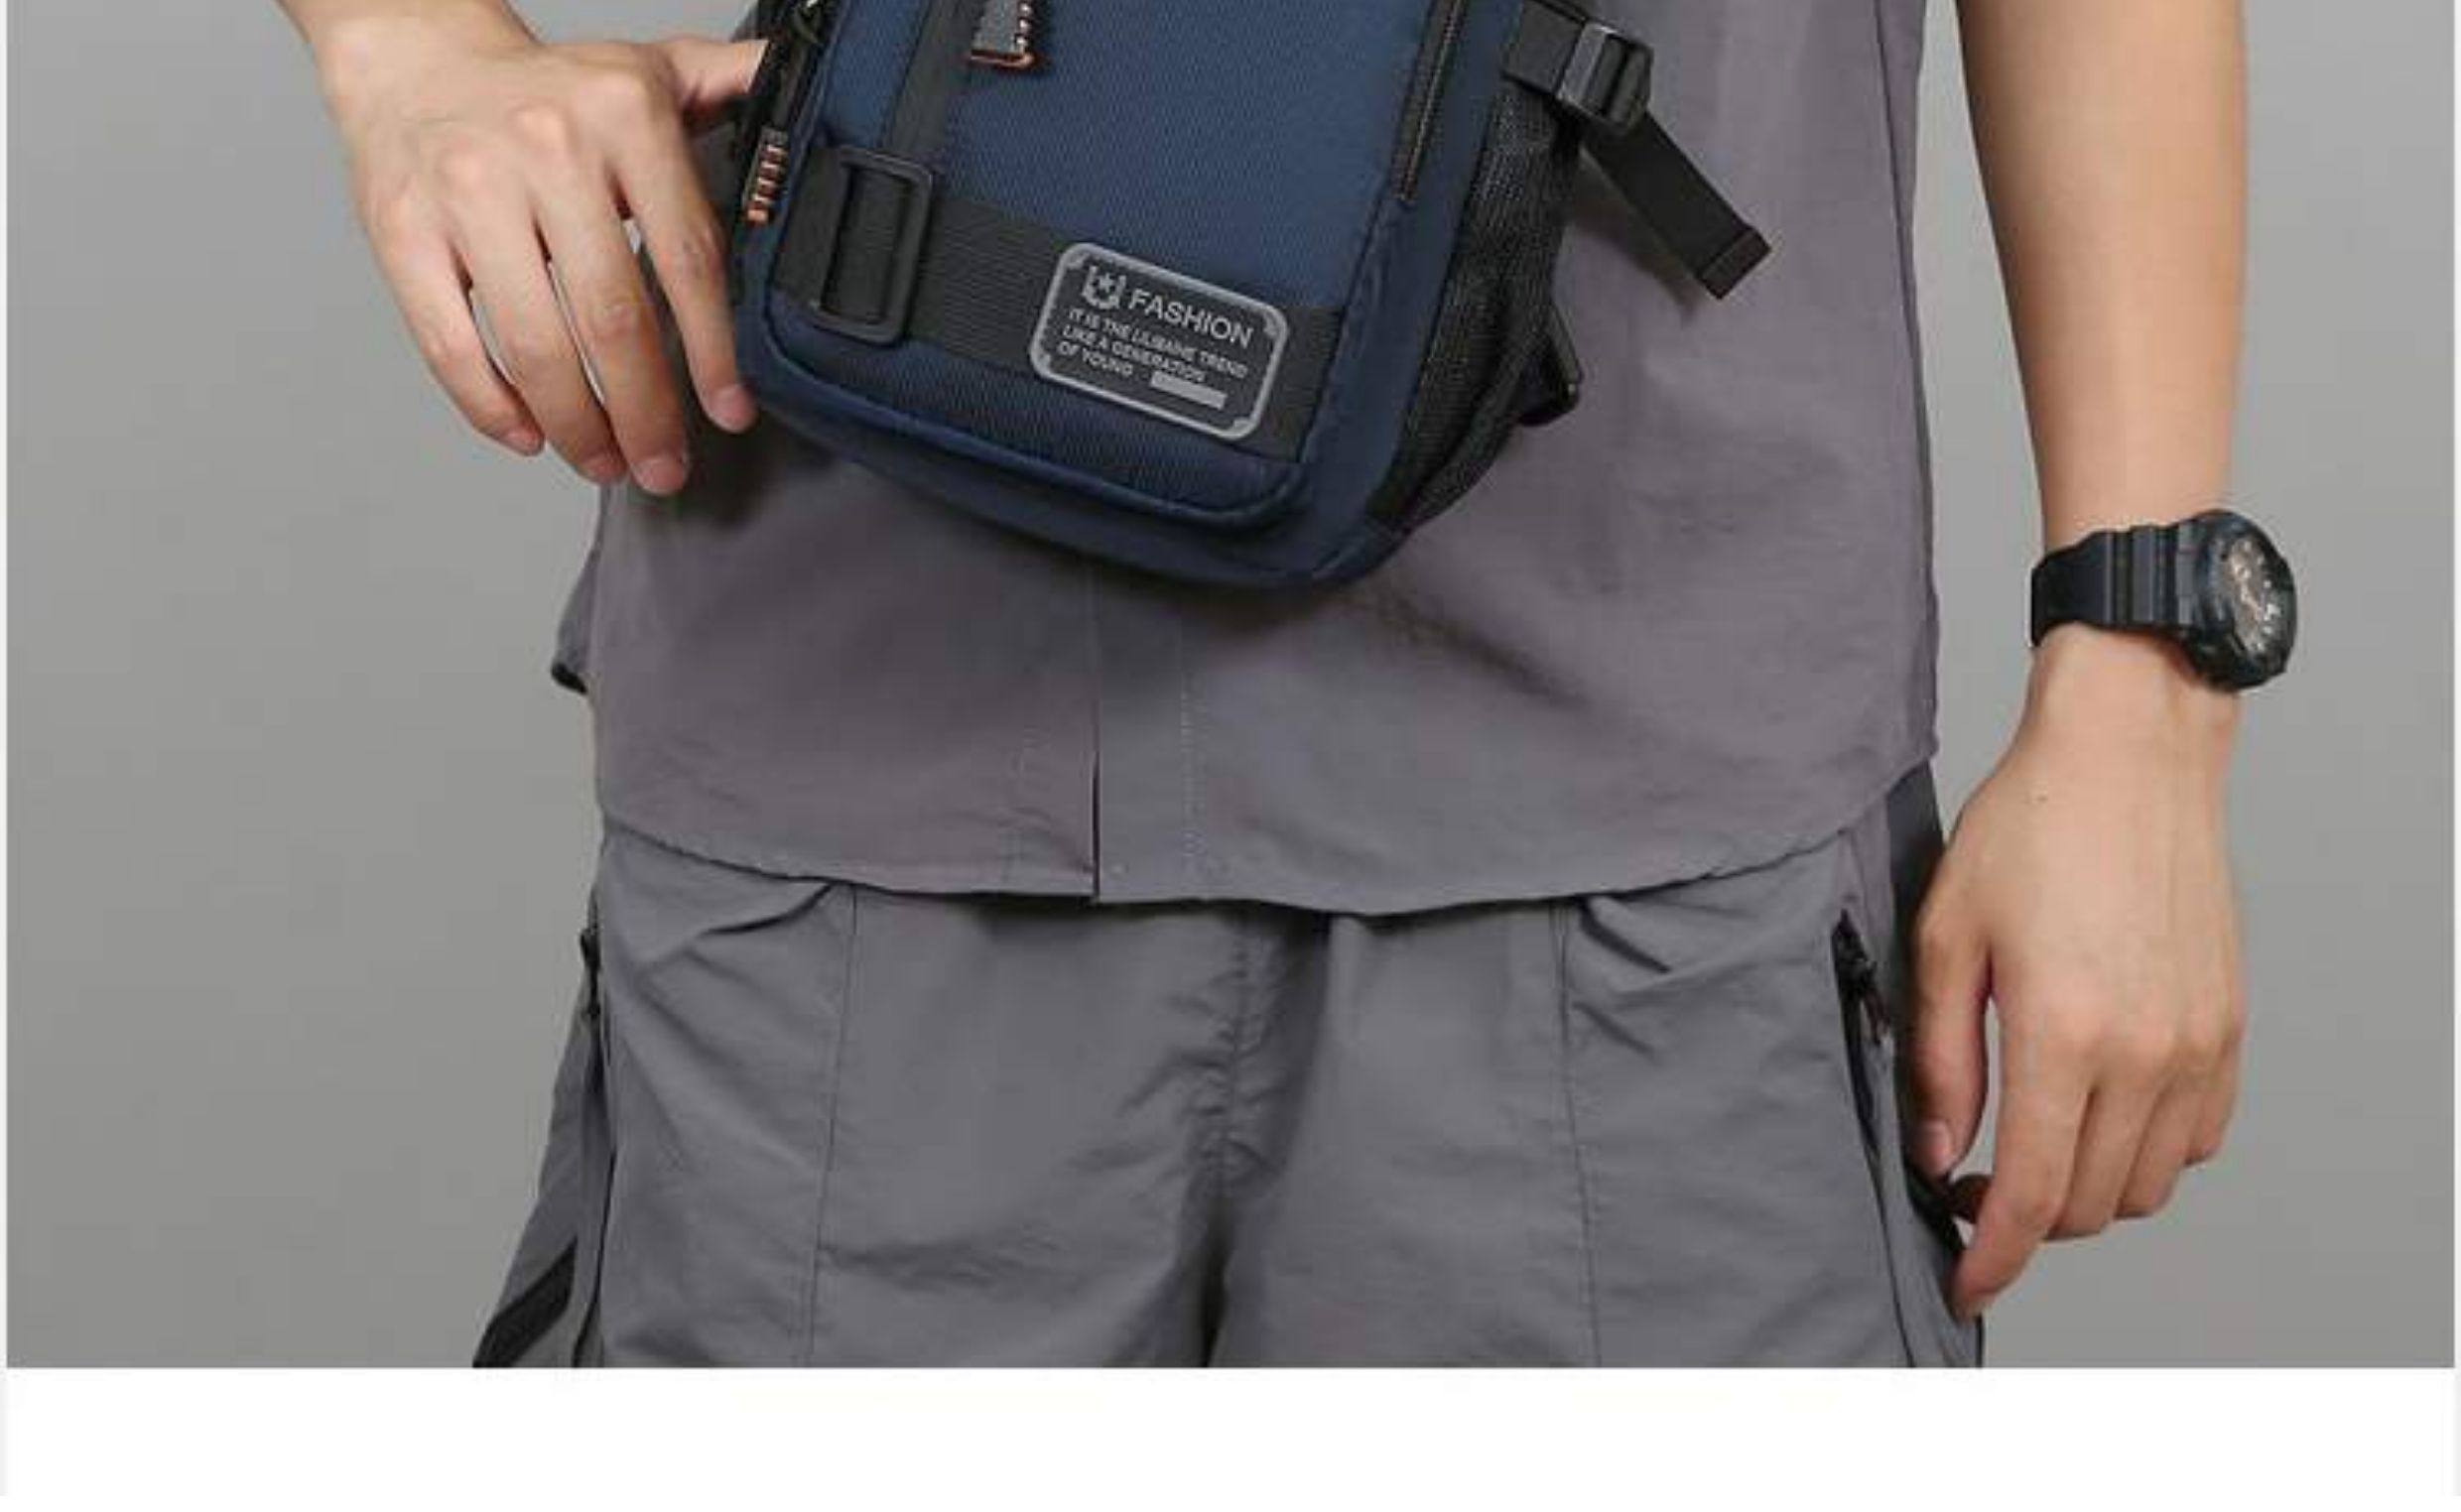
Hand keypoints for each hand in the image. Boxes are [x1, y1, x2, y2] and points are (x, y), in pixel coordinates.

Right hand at [316, 6, 764, 492]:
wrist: (417, 57)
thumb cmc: (548, 89)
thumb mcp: (650, 69)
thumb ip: (731, 82)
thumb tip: (808, 90)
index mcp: (624, 115)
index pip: (688, 259)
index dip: (712, 353)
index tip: (728, 413)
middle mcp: (546, 149)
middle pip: (612, 318)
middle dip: (646, 413)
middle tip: (664, 466)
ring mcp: (468, 192)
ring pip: (535, 344)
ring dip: (577, 425)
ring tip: (604, 462)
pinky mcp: (403, 232)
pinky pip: (451, 344)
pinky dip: (491, 406)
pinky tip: (529, 434)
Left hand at [1911, 626, 2245, 1318]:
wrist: (2127, 758)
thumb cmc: (2027, 831)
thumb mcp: (1946, 939)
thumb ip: (1942, 1060)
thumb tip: (1940, 1153)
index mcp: (2065, 1034)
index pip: (2034, 1195)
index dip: (1995, 1257)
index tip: (1965, 1282)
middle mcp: (2146, 1052)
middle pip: (2093, 1205)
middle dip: (2029, 1224)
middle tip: (1975, 1190)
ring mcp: (2198, 1043)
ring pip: (2149, 1185)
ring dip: (2089, 1194)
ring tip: (2033, 1152)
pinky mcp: (2227, 1026)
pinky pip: (2197, 1138)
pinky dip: (2148, 1155)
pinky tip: (2097, 1117)